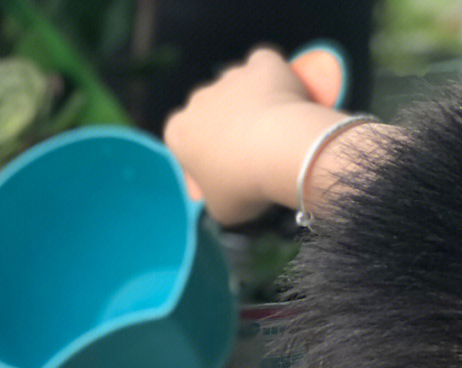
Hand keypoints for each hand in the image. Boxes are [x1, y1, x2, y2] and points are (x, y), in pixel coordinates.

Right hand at [163, 48, 322, 225]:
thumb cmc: (244, 187)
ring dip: (248, 103)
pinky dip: (271, 78)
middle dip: (224, 128)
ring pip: (237, 89)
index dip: (202, 157)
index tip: (221, 174)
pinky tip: (283, 98)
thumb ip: (214, 194)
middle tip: (249, 154)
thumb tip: (223, 193)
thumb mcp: (220, 209)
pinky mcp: (261, 63)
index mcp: (178, 132)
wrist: (280, 151)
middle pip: (209, 112)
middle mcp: (197, 98)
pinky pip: (263, 67)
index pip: (183, 141)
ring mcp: (230, 77)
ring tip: (272, 131)